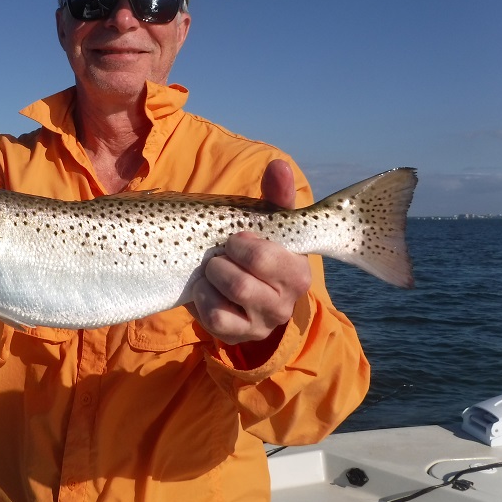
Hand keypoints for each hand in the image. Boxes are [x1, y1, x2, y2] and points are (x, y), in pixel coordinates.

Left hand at [190, 159, 311, 345]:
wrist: (241, 293)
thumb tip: (279, 165)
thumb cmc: (257, 251)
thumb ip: (275, 195)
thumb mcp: (266, 223)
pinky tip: (205, 289)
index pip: (272, 257)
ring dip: (211, 276)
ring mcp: (262, 323)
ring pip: (227, 296)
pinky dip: (203, 298)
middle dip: (223, 260)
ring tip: (213, 269)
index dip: (246, 245)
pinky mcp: (238, 336)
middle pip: (242, 279)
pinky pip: (214, 317)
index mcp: (298, 271)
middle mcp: (286, 302)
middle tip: (221, 253)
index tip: (237, 237)